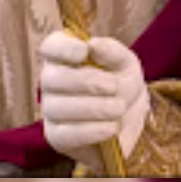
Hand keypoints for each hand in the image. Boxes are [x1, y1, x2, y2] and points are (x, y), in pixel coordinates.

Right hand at [39, 33, 149, 166]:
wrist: (130, 118)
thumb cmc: (122, 83)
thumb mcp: (125, 63)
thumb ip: (112, 51)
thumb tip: (93, 45)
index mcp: (65, 56)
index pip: (50, 46)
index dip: (62, 48)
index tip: (84, 52)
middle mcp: (51, 81)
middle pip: (51, 78)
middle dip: (85, 81)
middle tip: (114, 86)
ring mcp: (51, 109)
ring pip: (58, 107)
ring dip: (93, 107)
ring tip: (119, 108)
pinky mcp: (56, 136)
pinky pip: (65, 134)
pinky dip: (91, 131)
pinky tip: (111, 127)